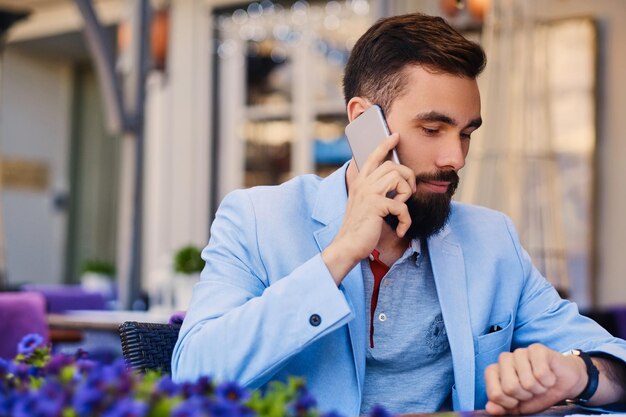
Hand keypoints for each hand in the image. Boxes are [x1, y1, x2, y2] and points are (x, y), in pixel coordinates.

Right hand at [321, 133, 415, 283]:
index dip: (384, 145)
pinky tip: (401, 229)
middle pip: (392, 165)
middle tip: (408, 195)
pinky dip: (406, 219)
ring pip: (398, 177)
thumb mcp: (366, 207)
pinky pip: (401, 205)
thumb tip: (395, 186)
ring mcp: (368, 193)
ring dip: (406, 195)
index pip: (372, 157)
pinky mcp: (375, 205)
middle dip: (407, 178)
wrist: (347, 246)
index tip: (395, 135)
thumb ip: (376, 194)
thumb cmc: (359, 229)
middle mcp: (363, 184)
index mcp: (359, 183)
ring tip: (401, 210)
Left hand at [485, 343, 587, 414]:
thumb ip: (502, 407)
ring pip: (527, 382)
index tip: (517, 401)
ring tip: (541, 383)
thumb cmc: (538, 393)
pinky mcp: (536, 349)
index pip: (494, 393)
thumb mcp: (519, 406)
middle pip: (510, 387)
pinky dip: (548, 381)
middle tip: (531, 391)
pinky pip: (541, 373)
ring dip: (539, 388)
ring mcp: (519, 352)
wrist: (563, 383)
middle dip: (525, 395)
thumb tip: (490, 408)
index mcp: (495, 373)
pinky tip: (549, 376)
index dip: (509, 403)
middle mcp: (504, 360)